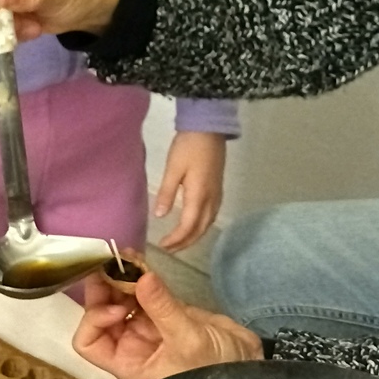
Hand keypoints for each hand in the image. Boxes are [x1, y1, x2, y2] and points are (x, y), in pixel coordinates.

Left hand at [72, 272, 261, 378]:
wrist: (248, 368)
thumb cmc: (213, 370)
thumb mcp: (187, 341)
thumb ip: (163, 307)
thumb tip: (141, 276)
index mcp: (128, 361)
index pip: (89, 342)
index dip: (95, 320)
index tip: (118, 306)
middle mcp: (132, 344)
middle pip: (102, 314)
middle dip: (104, 289)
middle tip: (112, 264)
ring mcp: (150, 326)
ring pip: (123, 298)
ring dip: (122, 277)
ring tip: (128, 256)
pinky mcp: (168, 312)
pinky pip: (147, 291)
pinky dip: (142, 276)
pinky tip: (142, 261)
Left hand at [155, 132, 224, 250]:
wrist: (209, 129)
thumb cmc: (188, 147)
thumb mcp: (173, 169)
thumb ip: (166, 193)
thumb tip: (160, 216)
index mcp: (199, 195)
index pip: (188, 226)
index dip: (176, 239)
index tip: (162, 245)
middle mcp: (211, 199)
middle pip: (200, 229)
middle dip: (185, 242)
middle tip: (170, 249)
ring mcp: (217, 195)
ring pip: (208, 223)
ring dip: (194, 236)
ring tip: (180, 242)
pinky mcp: (218, 189)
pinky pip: (212, 215)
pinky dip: (201, 226)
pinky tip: (194, 225)